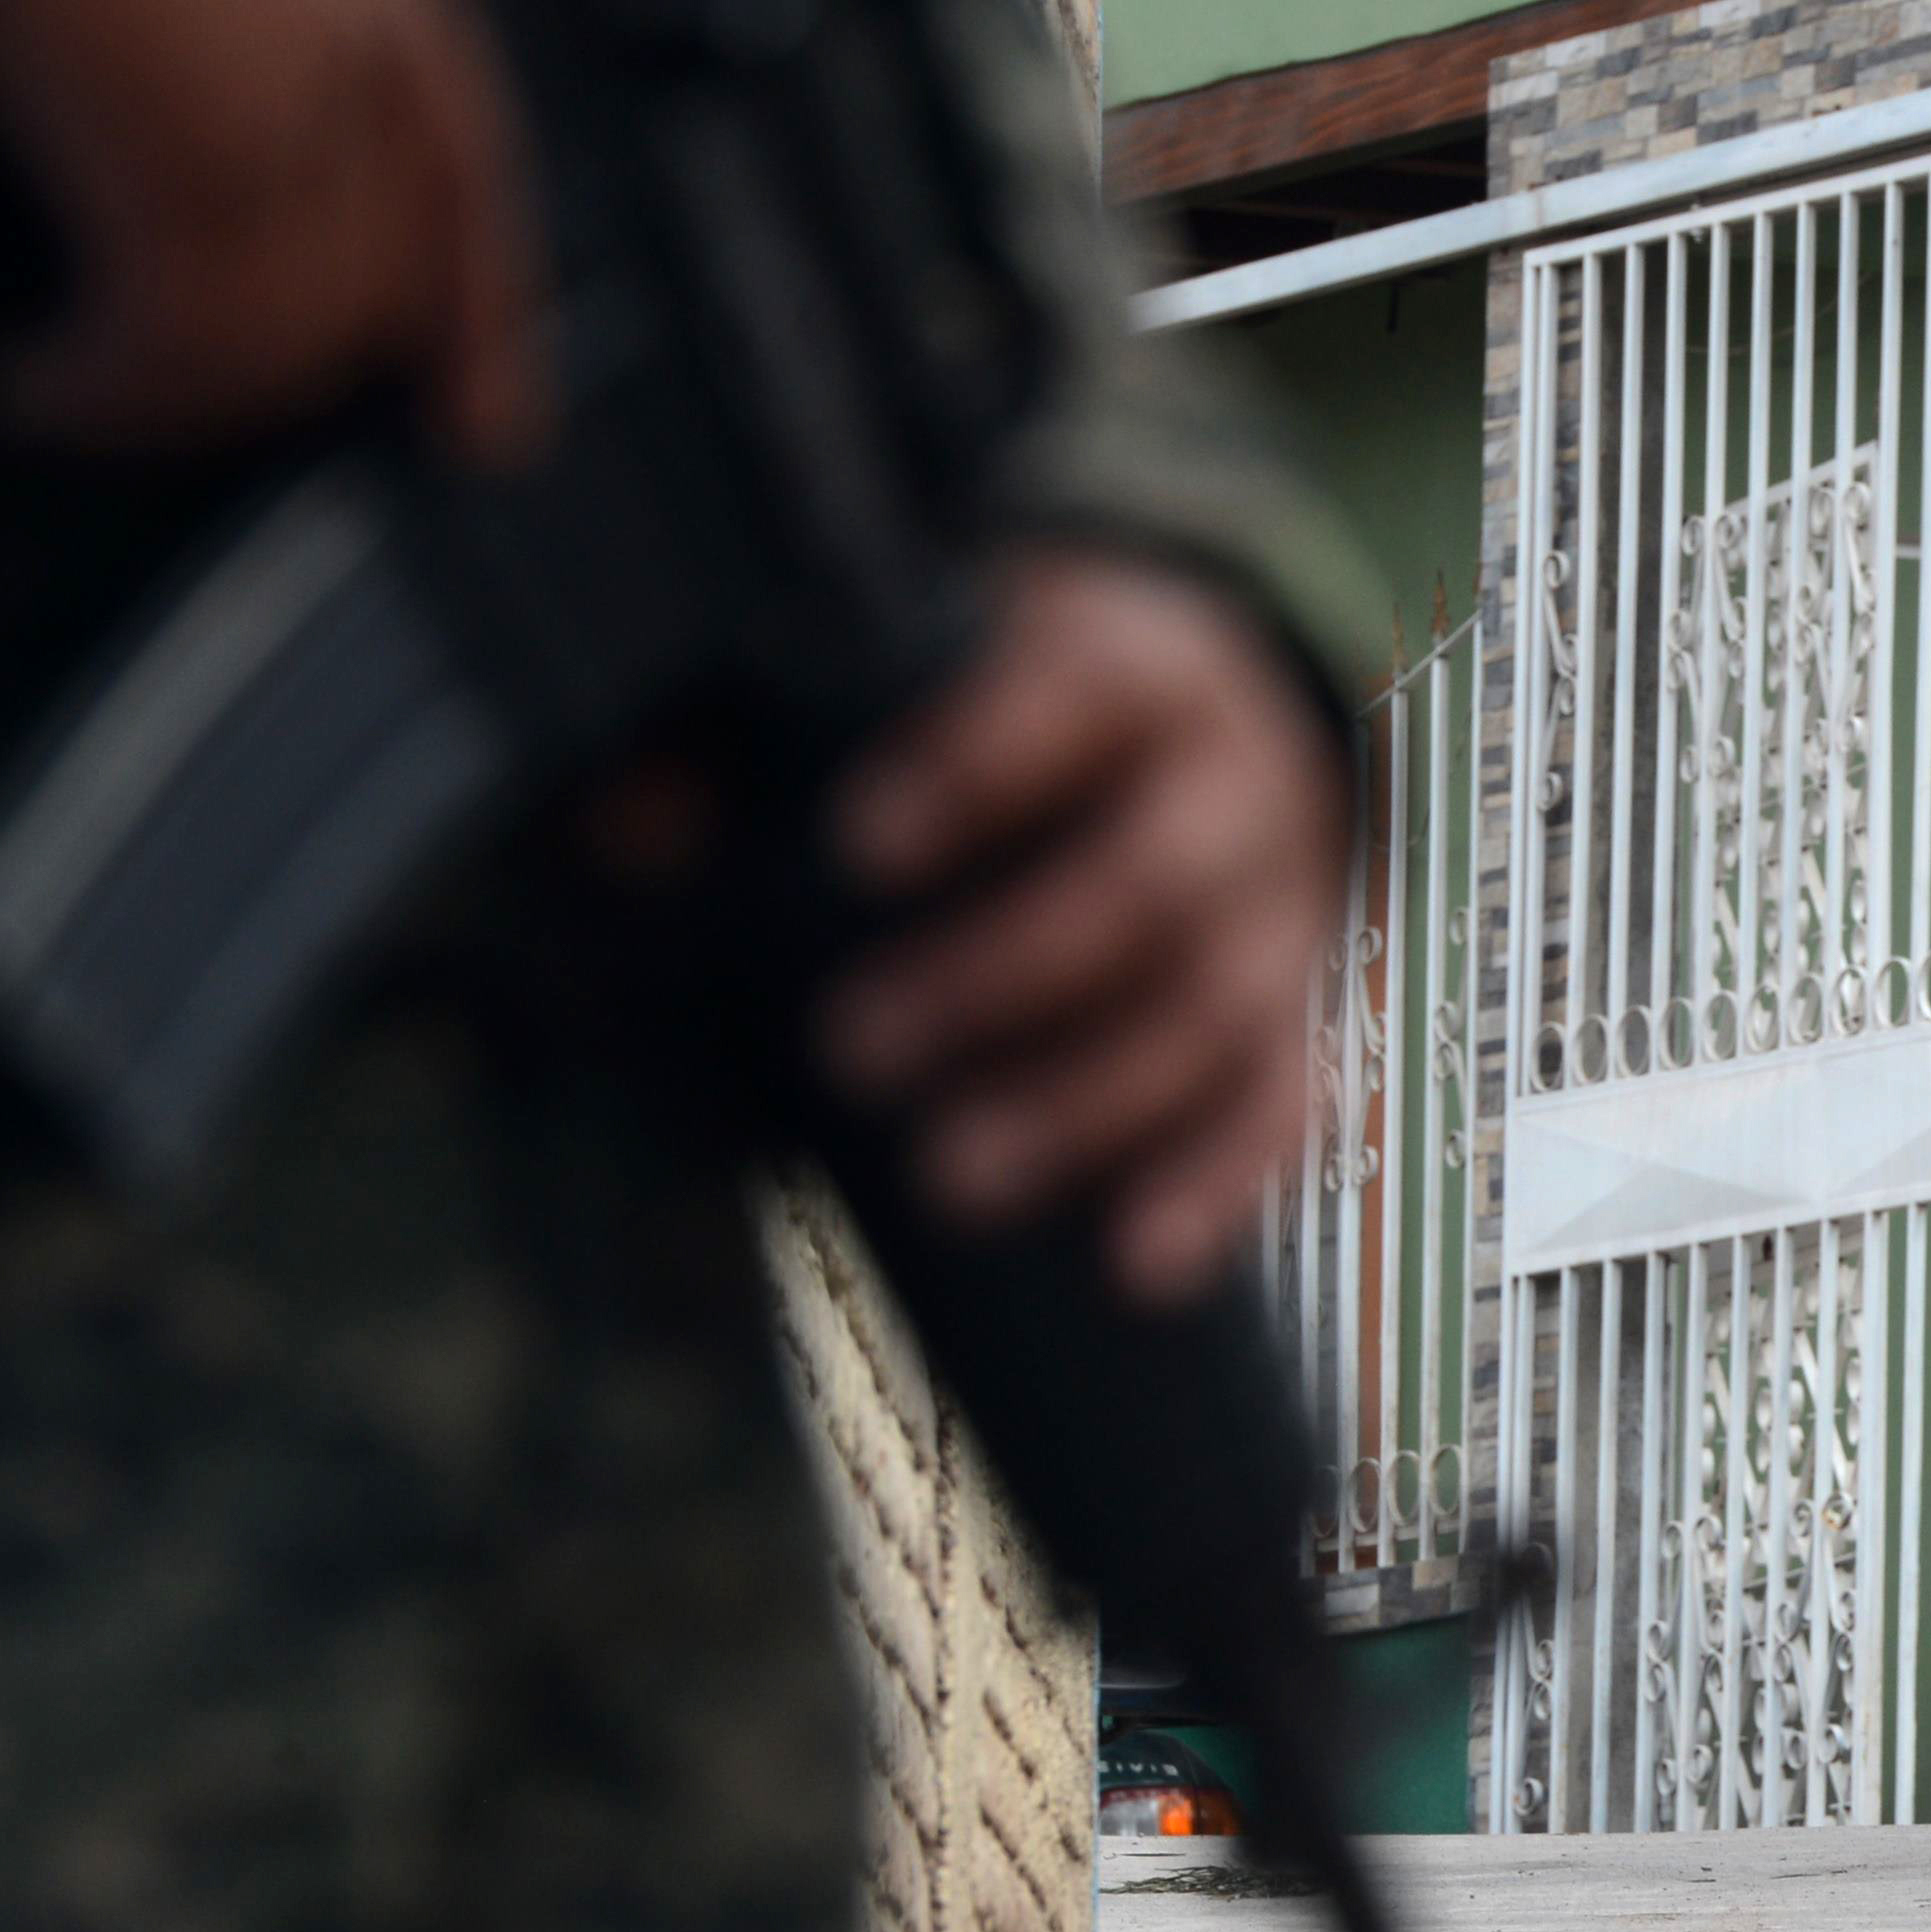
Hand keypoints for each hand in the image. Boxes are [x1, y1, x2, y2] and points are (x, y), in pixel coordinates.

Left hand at [820, 550, 1349, 1301]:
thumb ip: (767, 728)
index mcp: (1138, 669)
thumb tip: (629, 832)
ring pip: (1216, 1009)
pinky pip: (1284, 1102)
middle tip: (853, 1050)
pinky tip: (1136, 1262)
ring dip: (1086, 1105)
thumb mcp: (913, 673)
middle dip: (1003, 974)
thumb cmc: (1024, 707)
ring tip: (950, 1179)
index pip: (1072, 702)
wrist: (1223, 730)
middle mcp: (1235, 785)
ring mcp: (1283, 909)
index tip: (856, 849)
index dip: (974, 771)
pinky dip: (1218, 1185)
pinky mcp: (1301, 1013)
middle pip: (1149, 881)